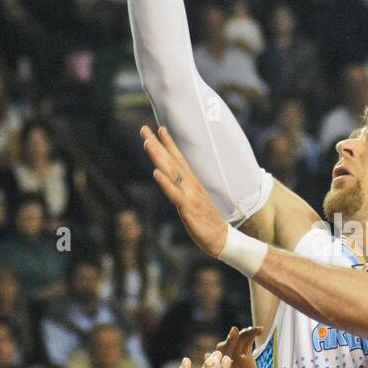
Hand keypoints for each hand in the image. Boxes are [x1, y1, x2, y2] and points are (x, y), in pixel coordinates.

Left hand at [142, 125, 229, 256]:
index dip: (169, 143)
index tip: (159, 128)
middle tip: (143, 129)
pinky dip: (165, 183)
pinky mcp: (188, 208)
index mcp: (192, 183)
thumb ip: (186, 191)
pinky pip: (174, 194)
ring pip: (171, 173)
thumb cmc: (208, 222)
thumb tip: (177, 183)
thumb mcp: (195, 202)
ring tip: (147, 143)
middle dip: (157, 144)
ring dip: (159, 157)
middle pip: (171, 161)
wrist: (223, 239)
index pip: (179, 158)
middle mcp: (190, 185)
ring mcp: (190, 195)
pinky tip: (156, 173)